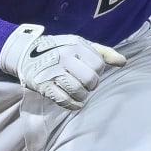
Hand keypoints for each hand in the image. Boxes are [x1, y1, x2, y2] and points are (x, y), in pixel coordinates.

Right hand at [0, 23, 127, 109]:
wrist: (27, 53)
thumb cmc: (60, 49)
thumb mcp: (80, 44)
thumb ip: (103, 53)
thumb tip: (123, 62)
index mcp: (76, 45)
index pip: (99, 65)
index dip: (98, 72)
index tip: (91, 72)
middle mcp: (65, 57)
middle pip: (90, 80)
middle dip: (90, 86)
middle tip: (85, 85)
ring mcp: (53, 72)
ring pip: (78, 92)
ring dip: (82, 97)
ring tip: (79, 94)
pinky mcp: (44, 85)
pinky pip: (64, 100)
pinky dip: (72, 105)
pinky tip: (74, 104)